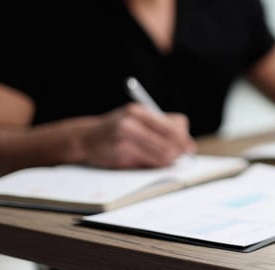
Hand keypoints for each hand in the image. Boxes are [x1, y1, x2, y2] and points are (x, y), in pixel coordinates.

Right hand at [73, 103, 196, 168]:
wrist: (85, 138)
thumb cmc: (116, 130)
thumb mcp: (135, 120)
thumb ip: (157, 128)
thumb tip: (184, 144)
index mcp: (140, 110)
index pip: (174, 124)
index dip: (184, 138)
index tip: (189, 148)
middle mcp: (134, 120)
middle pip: (171, 137)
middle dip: (180, 150)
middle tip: (183, 157)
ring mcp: (126, 134)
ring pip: (163, 151)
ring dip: (169, 159)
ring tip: (169, 161)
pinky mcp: (121, 150)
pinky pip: (149, 161)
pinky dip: (155, 164)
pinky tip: (153, 163)